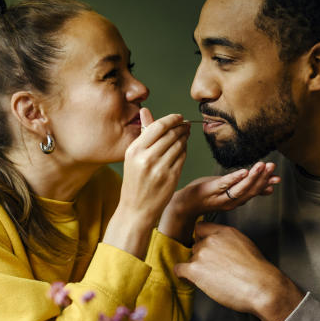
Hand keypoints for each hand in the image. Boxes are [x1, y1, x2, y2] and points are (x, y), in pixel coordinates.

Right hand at [104, 109, 189, 257]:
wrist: (136, 209)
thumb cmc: (134, 181)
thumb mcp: (133, 156)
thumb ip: (143, 133)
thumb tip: (146, 111)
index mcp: (135, 150)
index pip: (158, 126)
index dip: (172, 119)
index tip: (179, 117)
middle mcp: (146, 158)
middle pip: (171, 134)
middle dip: (181, 127)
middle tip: (186, 125)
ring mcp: (160, 169)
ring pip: (179, 145)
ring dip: (185, 138)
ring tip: (185, 135)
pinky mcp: (171, 178)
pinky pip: (182, 158)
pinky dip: (185, 151)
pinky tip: (183, 149)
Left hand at [158, 161, 279, 243]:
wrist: (186, 204)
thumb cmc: (208, 196)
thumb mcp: (230, 192)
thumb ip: (249, 190)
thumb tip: (269, 189)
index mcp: (236, 201)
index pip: (255, 192)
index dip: (266, 185)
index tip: (277, 178)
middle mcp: (231, 201)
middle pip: (250, 190)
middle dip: (263, 178)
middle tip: (271, 166)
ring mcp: (221, 196)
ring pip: (240, 188)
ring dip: (253, 177)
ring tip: (262, 166)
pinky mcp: (210, 189)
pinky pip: (225, 184)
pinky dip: (235, 178)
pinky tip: (244, 171)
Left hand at [174, 222, 303, 320]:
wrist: (261, 287)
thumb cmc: (258, 272)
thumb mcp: (245, 245)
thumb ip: (229, 242)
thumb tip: (222, 250)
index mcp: (224, 231)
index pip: (201, 229)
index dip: (201, 240)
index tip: (204, 250)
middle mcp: (211, 239)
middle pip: (195, 246)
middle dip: (201, 258)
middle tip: (212, 271)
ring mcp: (201, 253)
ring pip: (190, 260)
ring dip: (196, 269)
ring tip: (210, 280)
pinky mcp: (194, 269)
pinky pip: (179, 270)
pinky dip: (183, 276)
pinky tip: (190, 281)